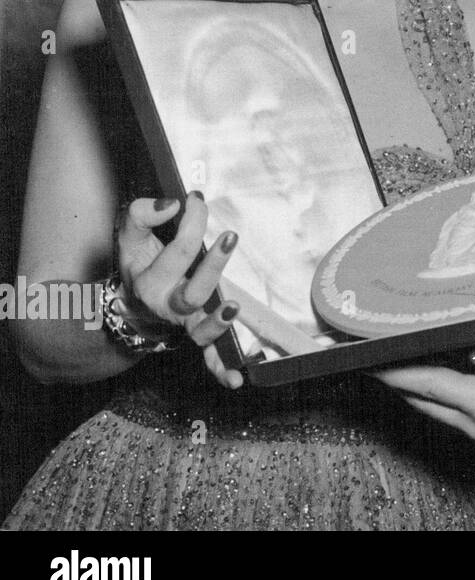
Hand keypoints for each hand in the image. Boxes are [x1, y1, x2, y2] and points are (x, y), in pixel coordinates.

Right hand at [115, 193, 242, 387]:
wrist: (131, 301)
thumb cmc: (139, 262)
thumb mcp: (131, 235)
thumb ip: (144, 213)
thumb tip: (171, 205)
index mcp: (150, 280)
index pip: (177, 250)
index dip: (192, 222)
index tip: (197, 200)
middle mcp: (167, 306)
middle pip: (191, 292)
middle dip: (211, 265)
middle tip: (228, 237)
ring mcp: (184, 324)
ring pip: (200, 330)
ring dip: (217, 323)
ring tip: (232, 307)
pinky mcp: (199, 335)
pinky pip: (209, 357)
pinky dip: (221, 370)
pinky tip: (237, 379)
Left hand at [373, 349, 474, 466]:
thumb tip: (471, 346)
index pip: (426, 384)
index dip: (392, 370)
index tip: (364, 357)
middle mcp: (472, 424)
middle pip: (418, 398)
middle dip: (391, 375)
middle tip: (369, 350)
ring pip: (429, 405)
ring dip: (408, 383)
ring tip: (391, 357)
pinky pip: (445, 409)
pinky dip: (429, 390)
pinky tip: (430, 373)